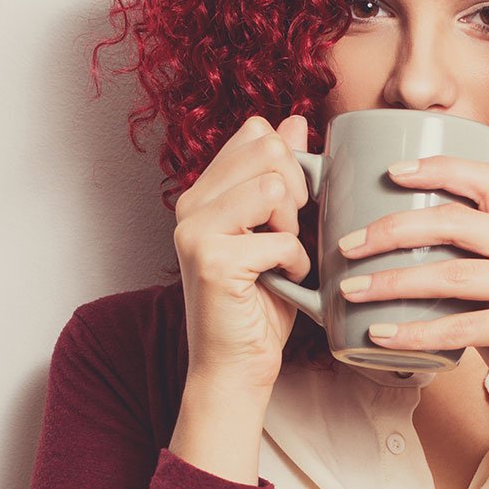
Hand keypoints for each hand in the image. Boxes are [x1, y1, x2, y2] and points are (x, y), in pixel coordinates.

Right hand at [170, 114, 313, 388]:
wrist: (235, 367)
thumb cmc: (259, 303)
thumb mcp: (276, 228)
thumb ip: (281, 175)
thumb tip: (297, 121)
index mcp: (203, 192)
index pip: (256, 132)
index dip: (290, 160)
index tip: (293, 203)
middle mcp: (190, 205)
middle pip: (267, 149)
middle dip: (298, 188)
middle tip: (291, 230)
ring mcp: (195, 231)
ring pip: (272, 185)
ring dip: (294, 225)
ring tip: (284, 254)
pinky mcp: (211, 260)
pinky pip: (279, 237)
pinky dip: (295, 262)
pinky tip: (284, 280)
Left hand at [334, 155, 488, 449]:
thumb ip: (465, 266)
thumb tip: (390, 250)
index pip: (487, 180)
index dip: (439, 169)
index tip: (392, 173)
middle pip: (459, 222)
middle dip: (395, 229)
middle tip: (349, 245)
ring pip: (453, 274)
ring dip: (393, 281)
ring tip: (352, 290)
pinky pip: (461, 327)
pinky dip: (415, 332)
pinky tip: (380, 334)